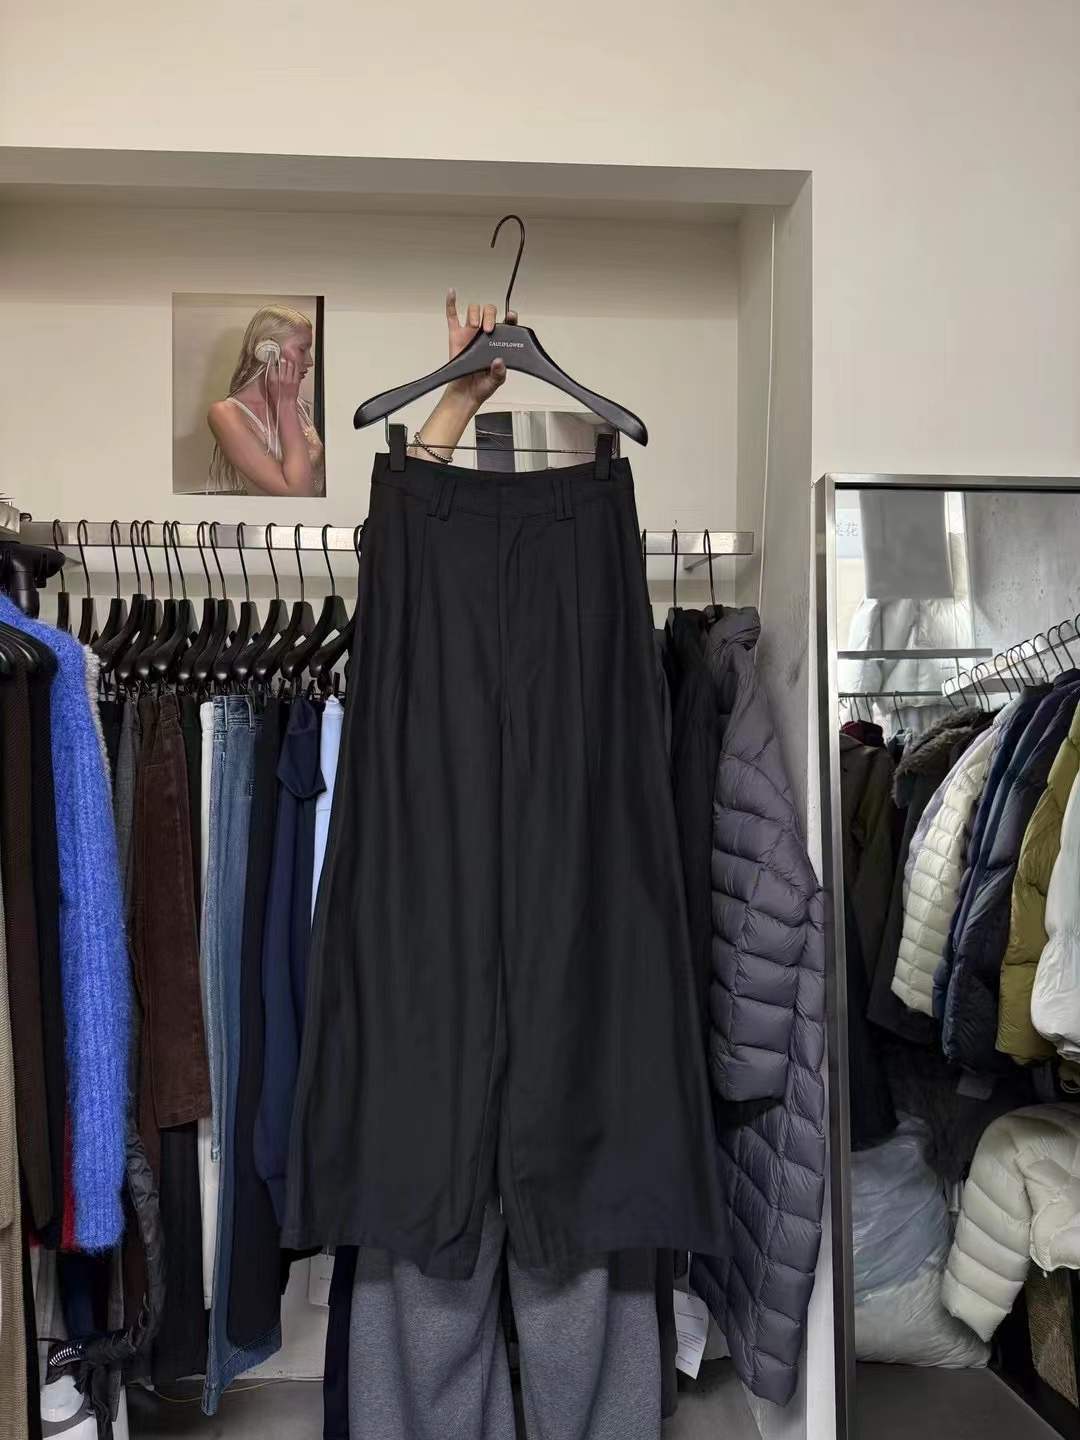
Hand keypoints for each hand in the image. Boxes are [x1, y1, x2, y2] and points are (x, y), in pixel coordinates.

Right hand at [269, 355, 301, 404]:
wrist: (285, 403)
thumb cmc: (276, 396)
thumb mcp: (269, 385)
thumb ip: (269, 375)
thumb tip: (270, 366)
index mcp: (273, 379)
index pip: (272, 364)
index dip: (272, 357)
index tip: (272, 354)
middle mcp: (281, 378)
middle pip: (283, 362)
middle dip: (282, 357)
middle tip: (282, 354)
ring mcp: (290, 379)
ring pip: (291, 364)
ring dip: (289, 360)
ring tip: (288, 358)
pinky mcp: (296, 381)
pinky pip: (297, 369)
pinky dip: (295, 365)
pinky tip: (294, 363)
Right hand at [444, 289, 516, 410]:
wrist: (466, 393)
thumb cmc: (482, 385)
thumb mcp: (497, 381)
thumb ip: (500, 372)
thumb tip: (499, 362)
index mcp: (498, 341)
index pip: (507, 323)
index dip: (510, 317)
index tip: (511, 316)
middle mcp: (484, 333)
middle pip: (489, 311)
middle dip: (490, 315)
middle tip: (488, 330)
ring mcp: (470, 333)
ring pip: (473, 310)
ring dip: (475, 313)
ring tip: (475, 327)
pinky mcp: (456, 335)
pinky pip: (452, 316)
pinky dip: (451, 303)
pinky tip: (452, 293)